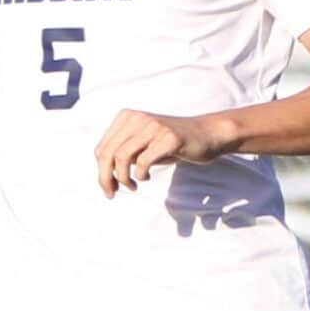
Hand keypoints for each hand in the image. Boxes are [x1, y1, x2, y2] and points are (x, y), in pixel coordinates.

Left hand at [94, 109, 229, 196]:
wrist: (207, 134)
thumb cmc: (169, 143)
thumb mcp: (141, 145)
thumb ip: (121, 153)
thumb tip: (103, 176)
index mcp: (127, 117)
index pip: (101, 149)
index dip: (101, 172)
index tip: (109, 187)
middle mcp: (138, 118)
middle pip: (107, 153)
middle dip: (105, 178)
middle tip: (112, 193)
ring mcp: (154, 126)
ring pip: (121, 157)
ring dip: (123, 178)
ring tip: (133, 186)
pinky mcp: (169, 137)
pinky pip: (143, 161)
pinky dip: (140, 174)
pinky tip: (146, 177)